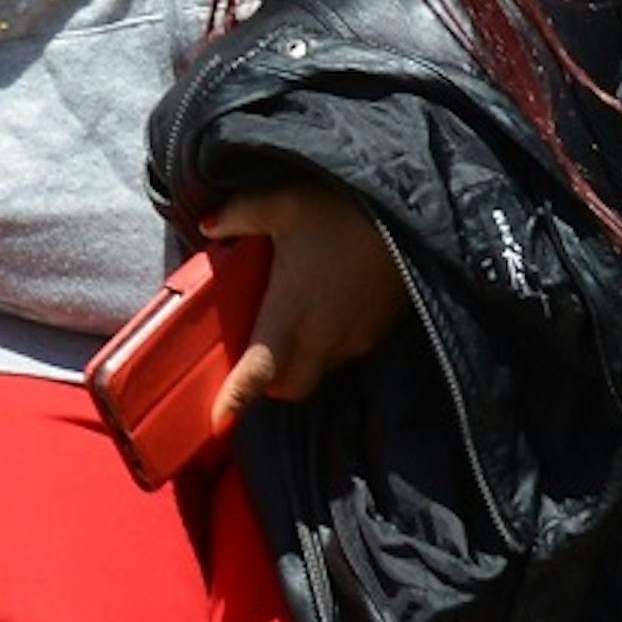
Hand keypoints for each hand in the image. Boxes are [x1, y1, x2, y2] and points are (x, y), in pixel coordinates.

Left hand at [200, 178, 402, 425]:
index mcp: (292, 312)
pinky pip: (348, 351)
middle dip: (272, 382)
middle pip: (291, 386)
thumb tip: (207, 223)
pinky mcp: (382, 332)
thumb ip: (240, 215)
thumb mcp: (284, 201)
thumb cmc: (345, 208)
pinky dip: (333, 341)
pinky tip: (332, 304)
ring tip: (300, 315)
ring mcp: (357, 339)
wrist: (414, 211)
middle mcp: (324, 337)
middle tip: (259, 351)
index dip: (236, 399)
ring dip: (304, 357)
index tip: (220, 419)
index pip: (259, 371)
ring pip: (321, 370)